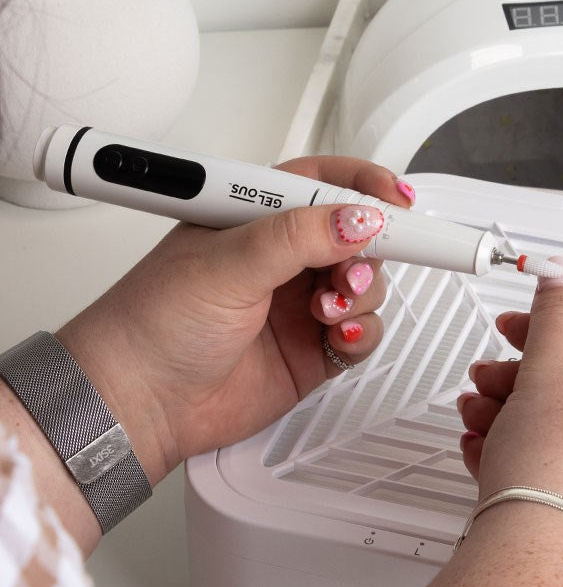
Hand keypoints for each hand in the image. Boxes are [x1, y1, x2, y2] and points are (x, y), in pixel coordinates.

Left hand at [57, 156, 412, 488]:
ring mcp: (300, 305)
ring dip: (360, 294)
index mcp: (255, 218)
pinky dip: (361, 333)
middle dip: (367, 250)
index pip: (323, 184)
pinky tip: (338, 337)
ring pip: (365, 285)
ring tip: (329, 309)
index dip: (365, 187)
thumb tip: (359, 219)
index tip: (397, 203)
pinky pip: (362, 332)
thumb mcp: (227, 263)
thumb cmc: (154, 323)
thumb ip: (297, 237)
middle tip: (353, 268)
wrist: (140, 402)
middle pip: (356, 236)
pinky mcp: (313, 350)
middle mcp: (282, 258)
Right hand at [457, 260, 562, 586]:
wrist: (541, 562)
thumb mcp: (554, 363)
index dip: (553, 334)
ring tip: (478, 419)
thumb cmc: (561, 470)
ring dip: (516, 422)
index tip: (516, 331)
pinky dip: (528, 466)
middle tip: (487, 381)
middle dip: (523, 384)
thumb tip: (561, 277)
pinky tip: (488, 457)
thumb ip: (557, 311)